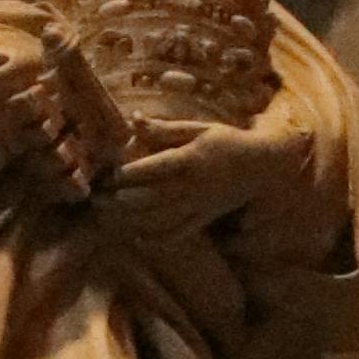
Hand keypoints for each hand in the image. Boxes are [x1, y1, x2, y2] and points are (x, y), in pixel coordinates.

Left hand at [104, 114, 294, 249]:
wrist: (261, 167)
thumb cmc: (227, 142)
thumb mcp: (199, 128)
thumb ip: (165, 128)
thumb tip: (133, 119)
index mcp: (191, 159)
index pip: (155, 168)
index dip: (129, 172)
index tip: (109, 173)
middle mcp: (193, 186)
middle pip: (152, 198)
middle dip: (121, 200)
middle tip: (97, 198)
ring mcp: (198, 206)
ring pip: (160, 219)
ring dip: (131, 221)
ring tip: (107, 216)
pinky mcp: (203, 219)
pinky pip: (178, 234)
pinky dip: (157, 240)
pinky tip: (137, 239)